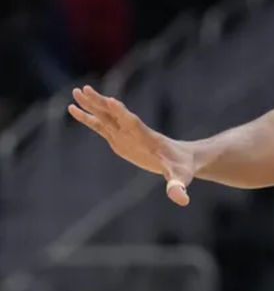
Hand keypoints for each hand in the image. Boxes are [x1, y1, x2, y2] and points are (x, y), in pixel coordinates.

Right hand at [68, 85, 194, 205]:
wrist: (183, 159)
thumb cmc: (182, 168)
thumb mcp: (181, 178)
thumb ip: (178, 187)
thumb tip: (182, 200)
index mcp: (148, 139)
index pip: (134, 124)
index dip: (123, 114)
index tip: (111, 101)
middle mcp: (135, 132)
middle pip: (116, 115)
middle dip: (101, 104)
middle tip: (85, 90)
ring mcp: (126, 134)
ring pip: (106, 116)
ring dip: (92, 105)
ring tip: (76, 92)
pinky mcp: (119, 138)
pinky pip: (101, 126)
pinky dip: (88, 118)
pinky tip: (73, 109)